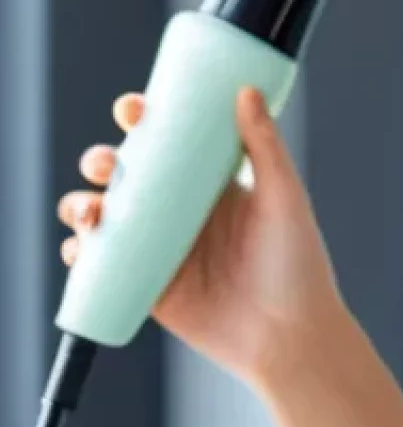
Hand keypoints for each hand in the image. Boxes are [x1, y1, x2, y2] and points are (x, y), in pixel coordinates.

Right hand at [56, 87, 345, 384]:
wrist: (290, 337)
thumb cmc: (298, 265)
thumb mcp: (285, 197)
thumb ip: (265, 146)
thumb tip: (246, 89)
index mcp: (213, 183)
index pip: (171, 142)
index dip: (144, 121)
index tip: (132, 109)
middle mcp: (184, 212)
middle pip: (127, 175)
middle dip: (102, 161)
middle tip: (105, 163)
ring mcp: (163, 249)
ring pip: (106, 216)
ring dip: (82, 205)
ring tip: (91, 211)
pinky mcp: (148, 287)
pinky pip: (101, 266)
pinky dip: (79, 253)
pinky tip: (80, 247)